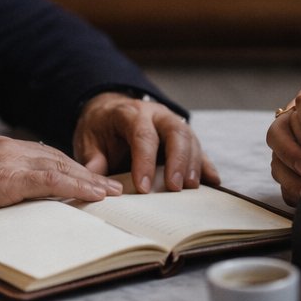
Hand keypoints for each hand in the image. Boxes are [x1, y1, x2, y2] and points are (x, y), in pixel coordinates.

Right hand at [0, 135, 121, 230]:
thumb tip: (24, 200)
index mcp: (0, 148)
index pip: (45, 155)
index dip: (71, 169)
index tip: (90, 180)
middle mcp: (7, 149)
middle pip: (58, 159)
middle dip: (87, 173)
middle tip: (110, 187)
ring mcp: (6, 162)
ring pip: (59, 168)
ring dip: (89, 181)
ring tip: (110, 194)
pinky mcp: (4, 180)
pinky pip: (48, 181)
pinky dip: (74, 187)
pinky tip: (92, 195)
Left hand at [73, 92, 219, 192]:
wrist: (110, 111)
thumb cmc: (100, 128)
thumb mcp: (88, 139)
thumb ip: (92, 158)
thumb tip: (93, 179)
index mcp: (131, 113)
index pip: (142, 135)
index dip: (144, 161)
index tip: (144, 187)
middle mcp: (156, 115)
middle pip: (175, 132)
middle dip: (178, 160)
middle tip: (176, 187)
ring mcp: (172, 123)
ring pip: (190, 138)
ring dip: (193, 164)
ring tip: (191, 188)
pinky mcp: (182, 136)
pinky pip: (198, 148)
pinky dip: (206, 165)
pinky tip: (213, 181)